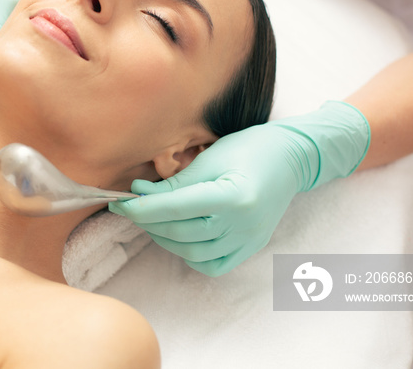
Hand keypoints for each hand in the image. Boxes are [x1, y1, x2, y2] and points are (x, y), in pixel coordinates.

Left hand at [109, 101, 369, 276]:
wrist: (291, 158)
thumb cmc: (249, 148)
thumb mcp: (210, 158)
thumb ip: (175, 182)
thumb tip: (139, 194)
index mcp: (234, 196)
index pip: (176, 209)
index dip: (143, 209)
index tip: (120, 203)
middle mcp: (243, 224)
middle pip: (181, 232)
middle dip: (149, 221)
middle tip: (132, 207)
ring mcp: (249, 240)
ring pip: (192, 252)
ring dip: (165, 237)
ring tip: (153, 219)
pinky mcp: (250, 247)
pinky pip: (212, 264)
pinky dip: (190, 255)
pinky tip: (180, 237)